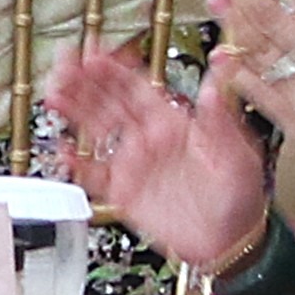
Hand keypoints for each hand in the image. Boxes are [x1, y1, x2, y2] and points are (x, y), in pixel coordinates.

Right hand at [44, 40, 274, 273]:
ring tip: (53, 92)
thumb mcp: (239, 154)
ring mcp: (134, 163)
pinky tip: (64, 149)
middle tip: (64, 62)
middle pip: (108, 101)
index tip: (94, 52)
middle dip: (84, 80)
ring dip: (74, 110)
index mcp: (174, 124)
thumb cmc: (240, 198)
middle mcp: (149, 139)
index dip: (114, 68)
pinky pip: (93, 173)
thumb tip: (217, 80)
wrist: (231, 243)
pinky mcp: (125, 191)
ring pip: (95, 129)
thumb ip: (222, 117)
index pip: (137, 88)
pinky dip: (76, 162)